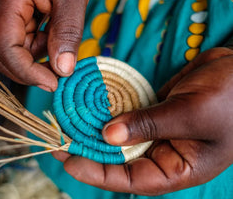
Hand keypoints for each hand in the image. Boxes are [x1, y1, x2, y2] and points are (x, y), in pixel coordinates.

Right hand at [0, 0, 87, 90]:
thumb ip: (66, 32)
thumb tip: (64, 69)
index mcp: (7, 5)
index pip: (5, 50)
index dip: (28, 73)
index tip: (53, 83)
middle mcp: (1, 13)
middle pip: (4, 55)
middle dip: (30, 71)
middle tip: (57, 78)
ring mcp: (8, 16)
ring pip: (16, 51)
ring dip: (39, 58)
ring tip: (61, 45)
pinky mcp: (18, 17)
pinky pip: (25, 41)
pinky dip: (42, 47)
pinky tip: (54, 35)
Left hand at [53, 47, 232, 194]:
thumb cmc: (231, 98)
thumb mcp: (192, 114)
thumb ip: (150, 124)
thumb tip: (108, 135)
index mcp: (177, 167)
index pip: (132, 179)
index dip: (99, 174)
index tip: (70, 162)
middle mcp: (162, 153)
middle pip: (120, 159)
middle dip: (91, 152)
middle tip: (61, 140)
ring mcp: (155, 131)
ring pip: (120, 137)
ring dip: (96, 131)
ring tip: (69, 124)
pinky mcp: (151, 112)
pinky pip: (125, 115)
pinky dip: (108, 112)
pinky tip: (89, 107)